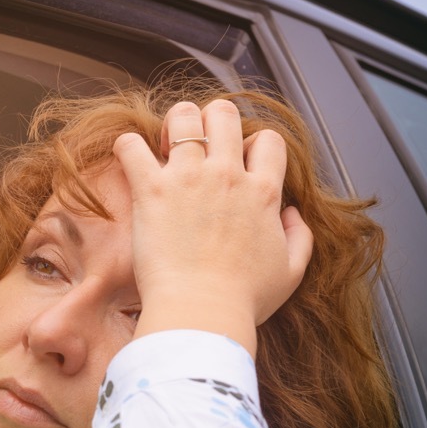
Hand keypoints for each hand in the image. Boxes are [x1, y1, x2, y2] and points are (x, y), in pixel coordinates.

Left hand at [112, 99, 312, 355]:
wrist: (201, 313)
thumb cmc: (242, 301)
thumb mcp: (291, 272)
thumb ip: (299, 237)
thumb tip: (292, 213)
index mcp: (263, 193)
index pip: (267, 140)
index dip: (253, 145)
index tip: (238, 165)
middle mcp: (228, 176)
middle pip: (224, 114)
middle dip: (210, 121)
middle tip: (195, 147)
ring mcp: (189, 179)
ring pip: (183, 117)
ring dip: (172, 124)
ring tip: (163, 146)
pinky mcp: (152, 190)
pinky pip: (132, 146)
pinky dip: (127, 146)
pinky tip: (129, 158)